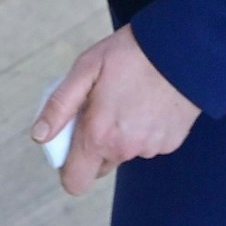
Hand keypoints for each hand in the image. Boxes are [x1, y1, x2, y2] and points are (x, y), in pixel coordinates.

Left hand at [35, 25, 201, 194]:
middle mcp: (125, 148)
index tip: (73, 139)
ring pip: (126, 150)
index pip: (74, 180)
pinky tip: (153, 100)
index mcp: (99, 134)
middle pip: (100, 164)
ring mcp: (151, 147)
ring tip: (133, 96)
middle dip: (97, 143)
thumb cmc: (132, 52)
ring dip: (124, 132)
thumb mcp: (87, 67)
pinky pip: (150, 143)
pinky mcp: (172, 141)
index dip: (69, 165)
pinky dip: (147, 127)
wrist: (186, 45)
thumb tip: (39, 135)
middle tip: (104, 107)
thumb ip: (60, 105)